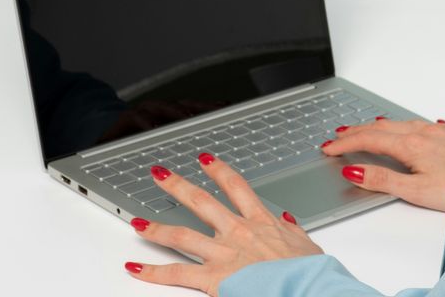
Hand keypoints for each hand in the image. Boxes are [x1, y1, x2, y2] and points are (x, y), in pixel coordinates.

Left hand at [124, 154, 323, 294]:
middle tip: (160, 174)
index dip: (218, 170)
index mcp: (261, 222)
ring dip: (155, 228)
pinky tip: (136, 268)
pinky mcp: (214, 278)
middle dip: (178, 186)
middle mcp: (238, 232)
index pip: (235, 187)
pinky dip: (153, 271)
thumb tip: (286, 220)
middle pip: (201, 202)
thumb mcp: (306, 245)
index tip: (205, 160)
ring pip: (181, 235)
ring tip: (136, 222)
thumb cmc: (308, 272)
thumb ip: (292, 231)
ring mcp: (223, 253)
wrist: (306, 288)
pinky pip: (177, 273)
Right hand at [322, 118, 444, 211]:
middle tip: (338, 136)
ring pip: (402, 123)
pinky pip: (423, 124)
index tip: (328, 148)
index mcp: (412, 145)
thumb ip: (382, 180)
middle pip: (382, 127)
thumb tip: (353, 170)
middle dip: (357, 131)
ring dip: (379, 127)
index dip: (345, 144)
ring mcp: (441, 131)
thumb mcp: (416, 192)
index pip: (369, 139)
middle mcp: (425, 132)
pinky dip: (405, 127)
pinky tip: (408, 130)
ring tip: (365, 130)